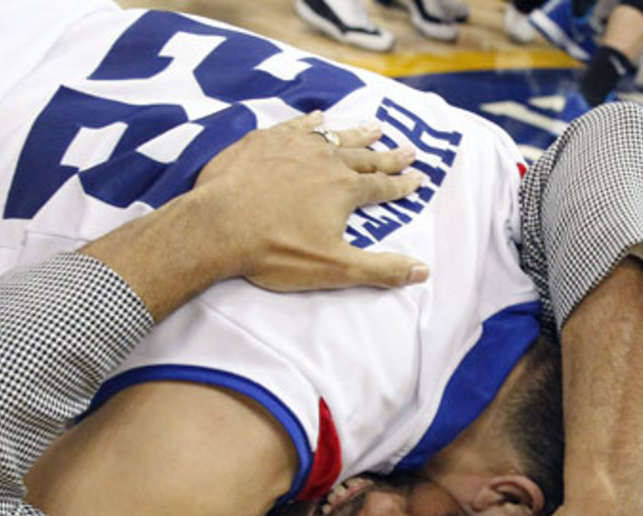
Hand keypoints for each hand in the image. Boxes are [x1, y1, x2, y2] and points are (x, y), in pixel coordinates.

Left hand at [193, 111, 427, 290]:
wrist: (219, 226)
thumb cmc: (276, 251)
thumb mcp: (334, 268)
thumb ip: (380, 270)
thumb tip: (423, 271)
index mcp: (345, 189)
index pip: (382, 186)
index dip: (402, 185)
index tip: (418, 179)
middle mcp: (326, 161)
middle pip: (365, 157)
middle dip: (388, 156)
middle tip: (408, 150)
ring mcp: (294, 147)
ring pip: (334, 136)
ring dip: (357, 133)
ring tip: (375, 126)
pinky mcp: (264, 141)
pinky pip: (295, 126)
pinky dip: (310, 122)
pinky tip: (317, 117)